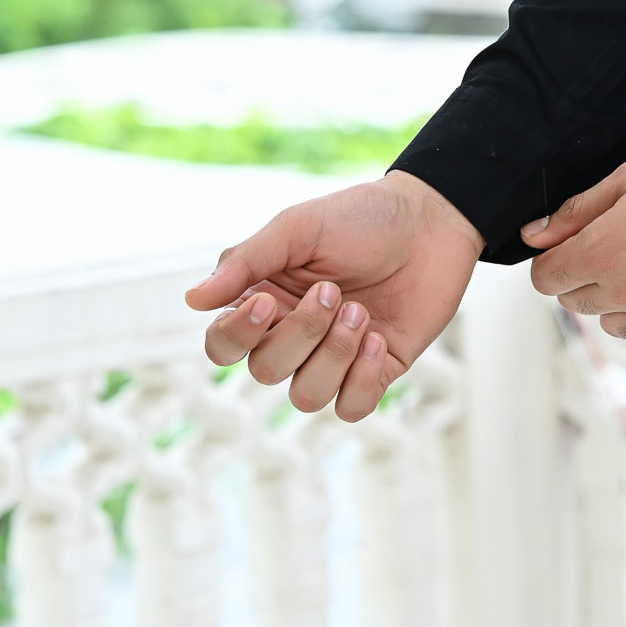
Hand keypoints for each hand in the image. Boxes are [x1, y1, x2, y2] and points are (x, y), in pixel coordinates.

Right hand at [185, 171, 484, 420]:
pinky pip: (350, 408)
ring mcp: (333, 358)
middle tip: (334, 290)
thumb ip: (247, 261)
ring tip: (361, 312)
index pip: (223, 346)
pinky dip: (362, 378)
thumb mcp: (299, 227)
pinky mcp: (374, 372)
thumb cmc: (362, 218)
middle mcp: (293, 336)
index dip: (238, 336)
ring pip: (305, 397)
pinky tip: (378, 338)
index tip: (269, 300)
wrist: (432, 221)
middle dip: (301, 333)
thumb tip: (193, 299)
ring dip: (334, 355)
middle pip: (265, 371)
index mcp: (266, 300)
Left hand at [522, 138, 625, 345]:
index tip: (569, 243)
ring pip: (614, 323)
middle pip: (576, 303)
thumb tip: (533, 235)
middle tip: (616, 239)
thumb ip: (576, 210)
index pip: (545, 279)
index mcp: (603, 254)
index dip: (551, 258)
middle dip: (584, 274)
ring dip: (618, 298)